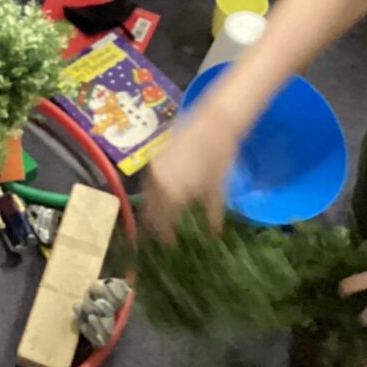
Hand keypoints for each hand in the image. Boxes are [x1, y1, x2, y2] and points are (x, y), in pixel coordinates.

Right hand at [141, 113, 236, 240]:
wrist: (213, 123)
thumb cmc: (219, 157)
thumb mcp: (218, 190)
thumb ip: (212, 215)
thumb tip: (213, 235)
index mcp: (172, 193)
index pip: (160, 221)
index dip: (163, 235)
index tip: (169, 244)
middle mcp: (157, 182)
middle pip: (149, 210)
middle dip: (154, 224)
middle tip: (161, 234)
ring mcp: (153, 168)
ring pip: (146, 195)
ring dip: (152, 207)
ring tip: (160, 217)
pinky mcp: (153, 157)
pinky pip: (148, 181)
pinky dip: (153, 191)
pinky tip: (162, 196)